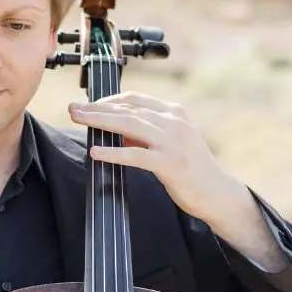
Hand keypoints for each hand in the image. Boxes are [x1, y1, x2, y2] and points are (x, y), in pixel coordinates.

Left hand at [68, 91, 247, 223]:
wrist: (217, 193)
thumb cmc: (190, 168)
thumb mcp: (168, 142)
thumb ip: (145, 133)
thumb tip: (114, 130)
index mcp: (173, 113)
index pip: (135, 99)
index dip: (109, 100)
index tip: (89, 104)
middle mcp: (173, 122)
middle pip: (128, 110)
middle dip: (97, 108)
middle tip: (73, 108)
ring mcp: (173, 142)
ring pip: (130, 126)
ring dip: (100, 121)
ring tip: (79, 120)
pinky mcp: (170, 163)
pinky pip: (136, 155)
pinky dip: (114, 153)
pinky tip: (96, 152)